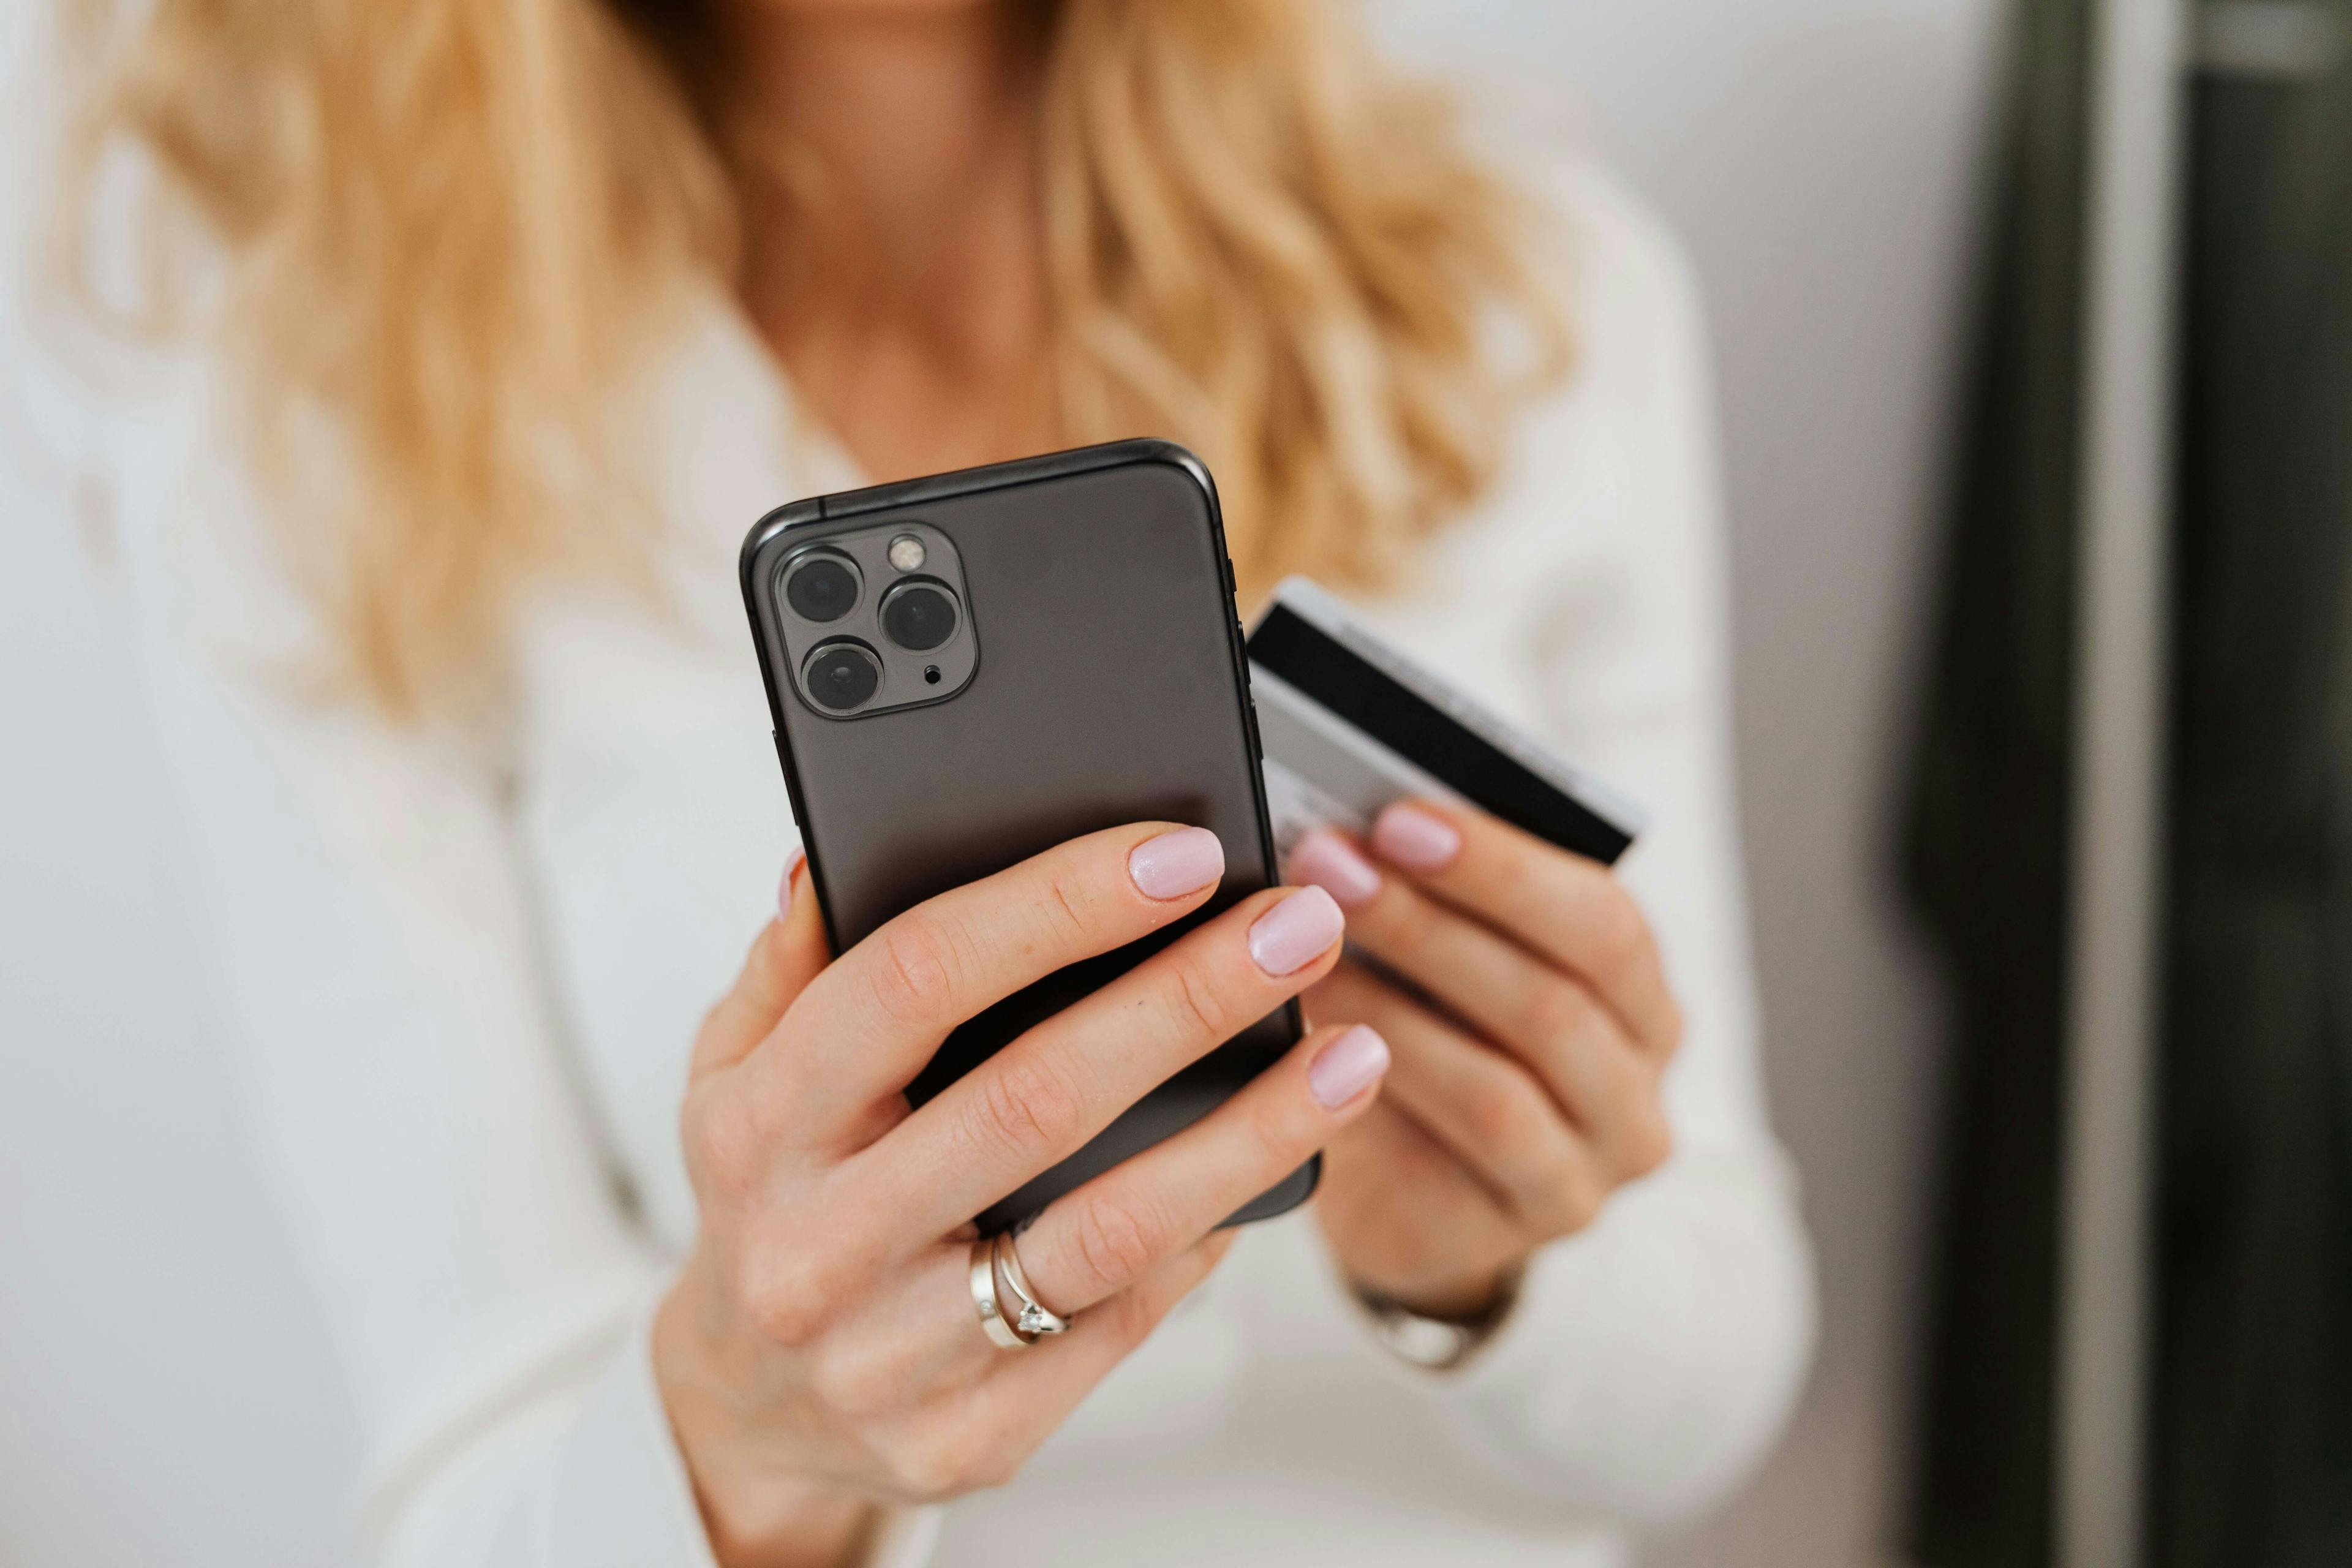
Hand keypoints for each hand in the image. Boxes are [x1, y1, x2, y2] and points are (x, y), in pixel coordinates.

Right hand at [654, 824, 1387, 1567]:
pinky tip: (1278, 1160)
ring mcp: (893, 1356)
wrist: (749, 1412)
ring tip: (1353, 1053)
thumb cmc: (775, 1199)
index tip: (1180, 856)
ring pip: (1111, 1229)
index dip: (1057, 904)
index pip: (915, 979)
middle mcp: (817, 1245)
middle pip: (1036, 1098)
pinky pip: (1125, 1320)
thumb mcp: (731, 1070)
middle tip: (1300, 927)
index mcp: (758, 1125)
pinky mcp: (972, 1437)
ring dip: (1252, 1132)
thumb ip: (795, 962)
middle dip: (1189, 999)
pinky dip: (1212, 1233)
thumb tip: (842, 858)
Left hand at [1289, 801, 1682, 1321]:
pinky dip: (1379, 1090)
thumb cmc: (1429, 1038)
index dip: (1501, 866)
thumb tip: (1355, 824)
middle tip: (1329, 866)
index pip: (1602, 921)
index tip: (1396, 817)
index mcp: (1639, 998)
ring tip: (1301, 950)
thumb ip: (1434, 897)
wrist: (1403, 1193)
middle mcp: (1636, 1091)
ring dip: (1391, 1008)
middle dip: (1428, 923)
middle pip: (1553, 1000)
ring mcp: (1587, 1177)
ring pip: (1499, 1086)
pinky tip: (1309, 1046)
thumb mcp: (1445, 964)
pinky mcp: (1516, 1235)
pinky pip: (1451, 1164)